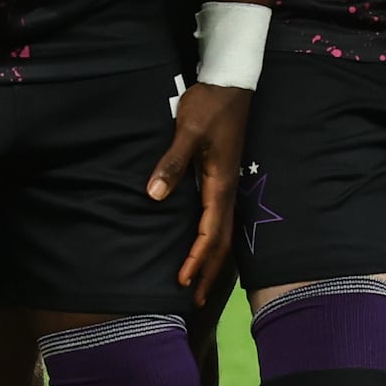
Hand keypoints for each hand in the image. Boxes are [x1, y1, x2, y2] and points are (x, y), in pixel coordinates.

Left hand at [151, 81, 252, 299]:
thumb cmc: (209, 106)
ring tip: (198, 283)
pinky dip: (211, 241)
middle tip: (193, 301)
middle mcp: (227, 190)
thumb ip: (172, 163)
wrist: (232, 83)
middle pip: (221, 242)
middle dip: (208, 272)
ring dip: (211, 260)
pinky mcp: (222, 177)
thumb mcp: (188, 131)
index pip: (210, 232)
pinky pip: (219, 219)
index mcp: (220, 183)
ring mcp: (227, 185)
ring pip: (223, 232)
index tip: (181, 282)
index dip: (196, 259)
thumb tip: (154, 195)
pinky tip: (202, 246)